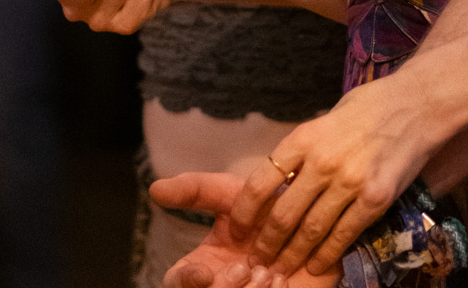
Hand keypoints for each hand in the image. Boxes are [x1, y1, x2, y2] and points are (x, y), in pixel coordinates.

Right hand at [153, 174, 340, 287]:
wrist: (313, 220)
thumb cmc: (267, 205)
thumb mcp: (232, 193)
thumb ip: (196, 190)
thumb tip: (154, 189)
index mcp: (202, 264)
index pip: (176, 282)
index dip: (185, 282)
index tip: (202, 273)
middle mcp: (218, 285)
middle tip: (247, 266)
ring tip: (271, 272)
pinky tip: (284, 281)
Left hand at [227, 65, 433, 276]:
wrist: (415, 103)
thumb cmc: (368, 107)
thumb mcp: (326, 120)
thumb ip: (305, 150)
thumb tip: (283, 180)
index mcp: (304, 137)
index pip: (260, 182)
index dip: (245, 212)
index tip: (239, 229)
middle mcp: (322, 161)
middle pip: (283, 214)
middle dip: (267, 243)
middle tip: (258, 259)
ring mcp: (349, 182)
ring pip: (312, 231)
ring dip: (294, 255)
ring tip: (282, 270)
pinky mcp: (375, 198)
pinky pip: (344, 234)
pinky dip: (327, 255)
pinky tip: (317, 267)